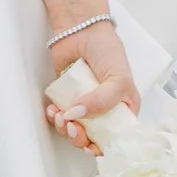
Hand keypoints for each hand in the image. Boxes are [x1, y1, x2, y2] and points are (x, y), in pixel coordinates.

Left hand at [43, 24, 138, 149]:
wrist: (80, 30)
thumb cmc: (107, 51)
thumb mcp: (118, 78)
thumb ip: (103, 101)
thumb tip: (77, 116)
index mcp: (123, 109)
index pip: (117, 138)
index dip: (104, 147)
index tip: (91, 145)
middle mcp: (104, 110)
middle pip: (92, 138)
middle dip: (79, 138)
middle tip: (71, 127)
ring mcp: (84, 105)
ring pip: (74, 131)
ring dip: (65, 128)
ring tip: (60, 115)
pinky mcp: (66, 100)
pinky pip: (59, 118)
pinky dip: (54, 118)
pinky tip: (53, 109)